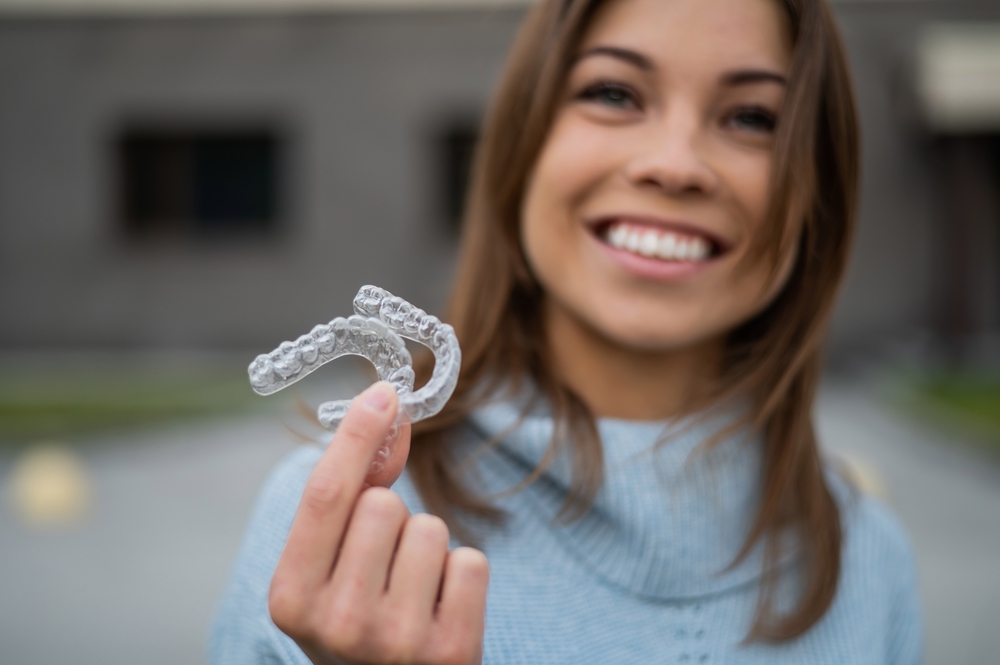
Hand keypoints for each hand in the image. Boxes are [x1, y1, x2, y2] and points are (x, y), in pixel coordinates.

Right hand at [268, 382, 489, 664]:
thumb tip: (387, 407)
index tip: (384, 393)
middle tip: (383, 565)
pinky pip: (471, 560)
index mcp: (290, 597)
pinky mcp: (452, 651)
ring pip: (431, 529)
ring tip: (412, 590)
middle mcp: (337, 623)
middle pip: (384, 505)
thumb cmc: (355, 616)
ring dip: (427, 548)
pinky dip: (461, 575)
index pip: (325, 496)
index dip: (355, 436)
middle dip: (391, 518)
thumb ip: (350, 490)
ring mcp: (395, 642)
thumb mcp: (329, 567)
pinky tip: (441, 608)